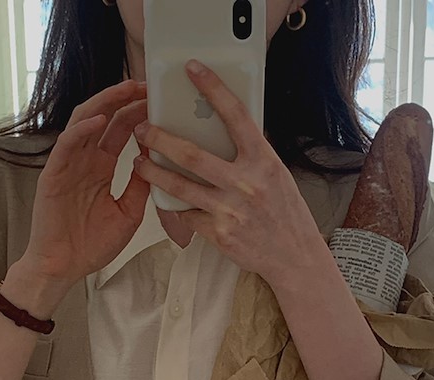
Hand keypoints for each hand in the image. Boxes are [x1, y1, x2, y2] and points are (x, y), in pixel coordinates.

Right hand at [23, 78, 152, 283]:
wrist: (63, 268)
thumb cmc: (91, 245)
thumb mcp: (128, 213)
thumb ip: (140, 186)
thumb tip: (156, 157)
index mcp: (102, 168)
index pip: (121, 130)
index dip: (138, 113)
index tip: (159, 100)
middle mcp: (85, 161)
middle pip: (105, 118)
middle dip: (126, 99)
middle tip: (147, 85)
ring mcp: (69, 164)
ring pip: (85, 120)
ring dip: (106, 103)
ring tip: (127, 90)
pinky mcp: (54, 173)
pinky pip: (67, 144)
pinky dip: (82, 129)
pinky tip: (100, 119)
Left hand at [132, 60, 324, 286]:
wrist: (293, 256)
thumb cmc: (285, 212)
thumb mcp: (276, 174)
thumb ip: (251, 154)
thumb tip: (225, 130)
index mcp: (263, 161)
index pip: (236, 115)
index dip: (213, 89)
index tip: (193, 69)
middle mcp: (245, 183)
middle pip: (192, 154)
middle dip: (161, 139)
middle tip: (142, 129)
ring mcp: (230, 210)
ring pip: (180, 186)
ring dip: (154, 172)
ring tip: (139, 162)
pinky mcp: (218, 233)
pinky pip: (187, 214)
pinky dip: (176, 206)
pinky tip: (167, 198)